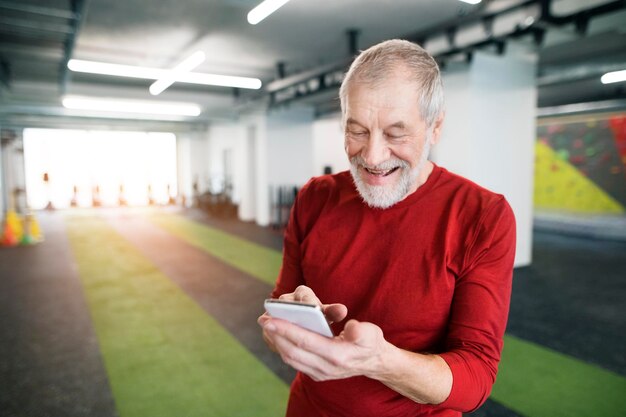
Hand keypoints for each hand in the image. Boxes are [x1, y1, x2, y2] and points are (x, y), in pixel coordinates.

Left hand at [258, 286, 390, 380]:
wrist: (374, 363)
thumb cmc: (370, 342)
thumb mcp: (371, 333)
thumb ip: (360, 331)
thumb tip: (351, 327)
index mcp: (337, 355)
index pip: (305, 341)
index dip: (286, 329)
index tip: (271, 319)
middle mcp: (326, 368)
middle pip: (293, 351)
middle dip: (276, 335)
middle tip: (264, 320)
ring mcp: (320, 373)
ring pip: (291, 359)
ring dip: (276, 343)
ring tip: (266, 327)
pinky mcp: (316, 374)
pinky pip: (294, 362)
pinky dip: (282, 350)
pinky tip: (277, 338)